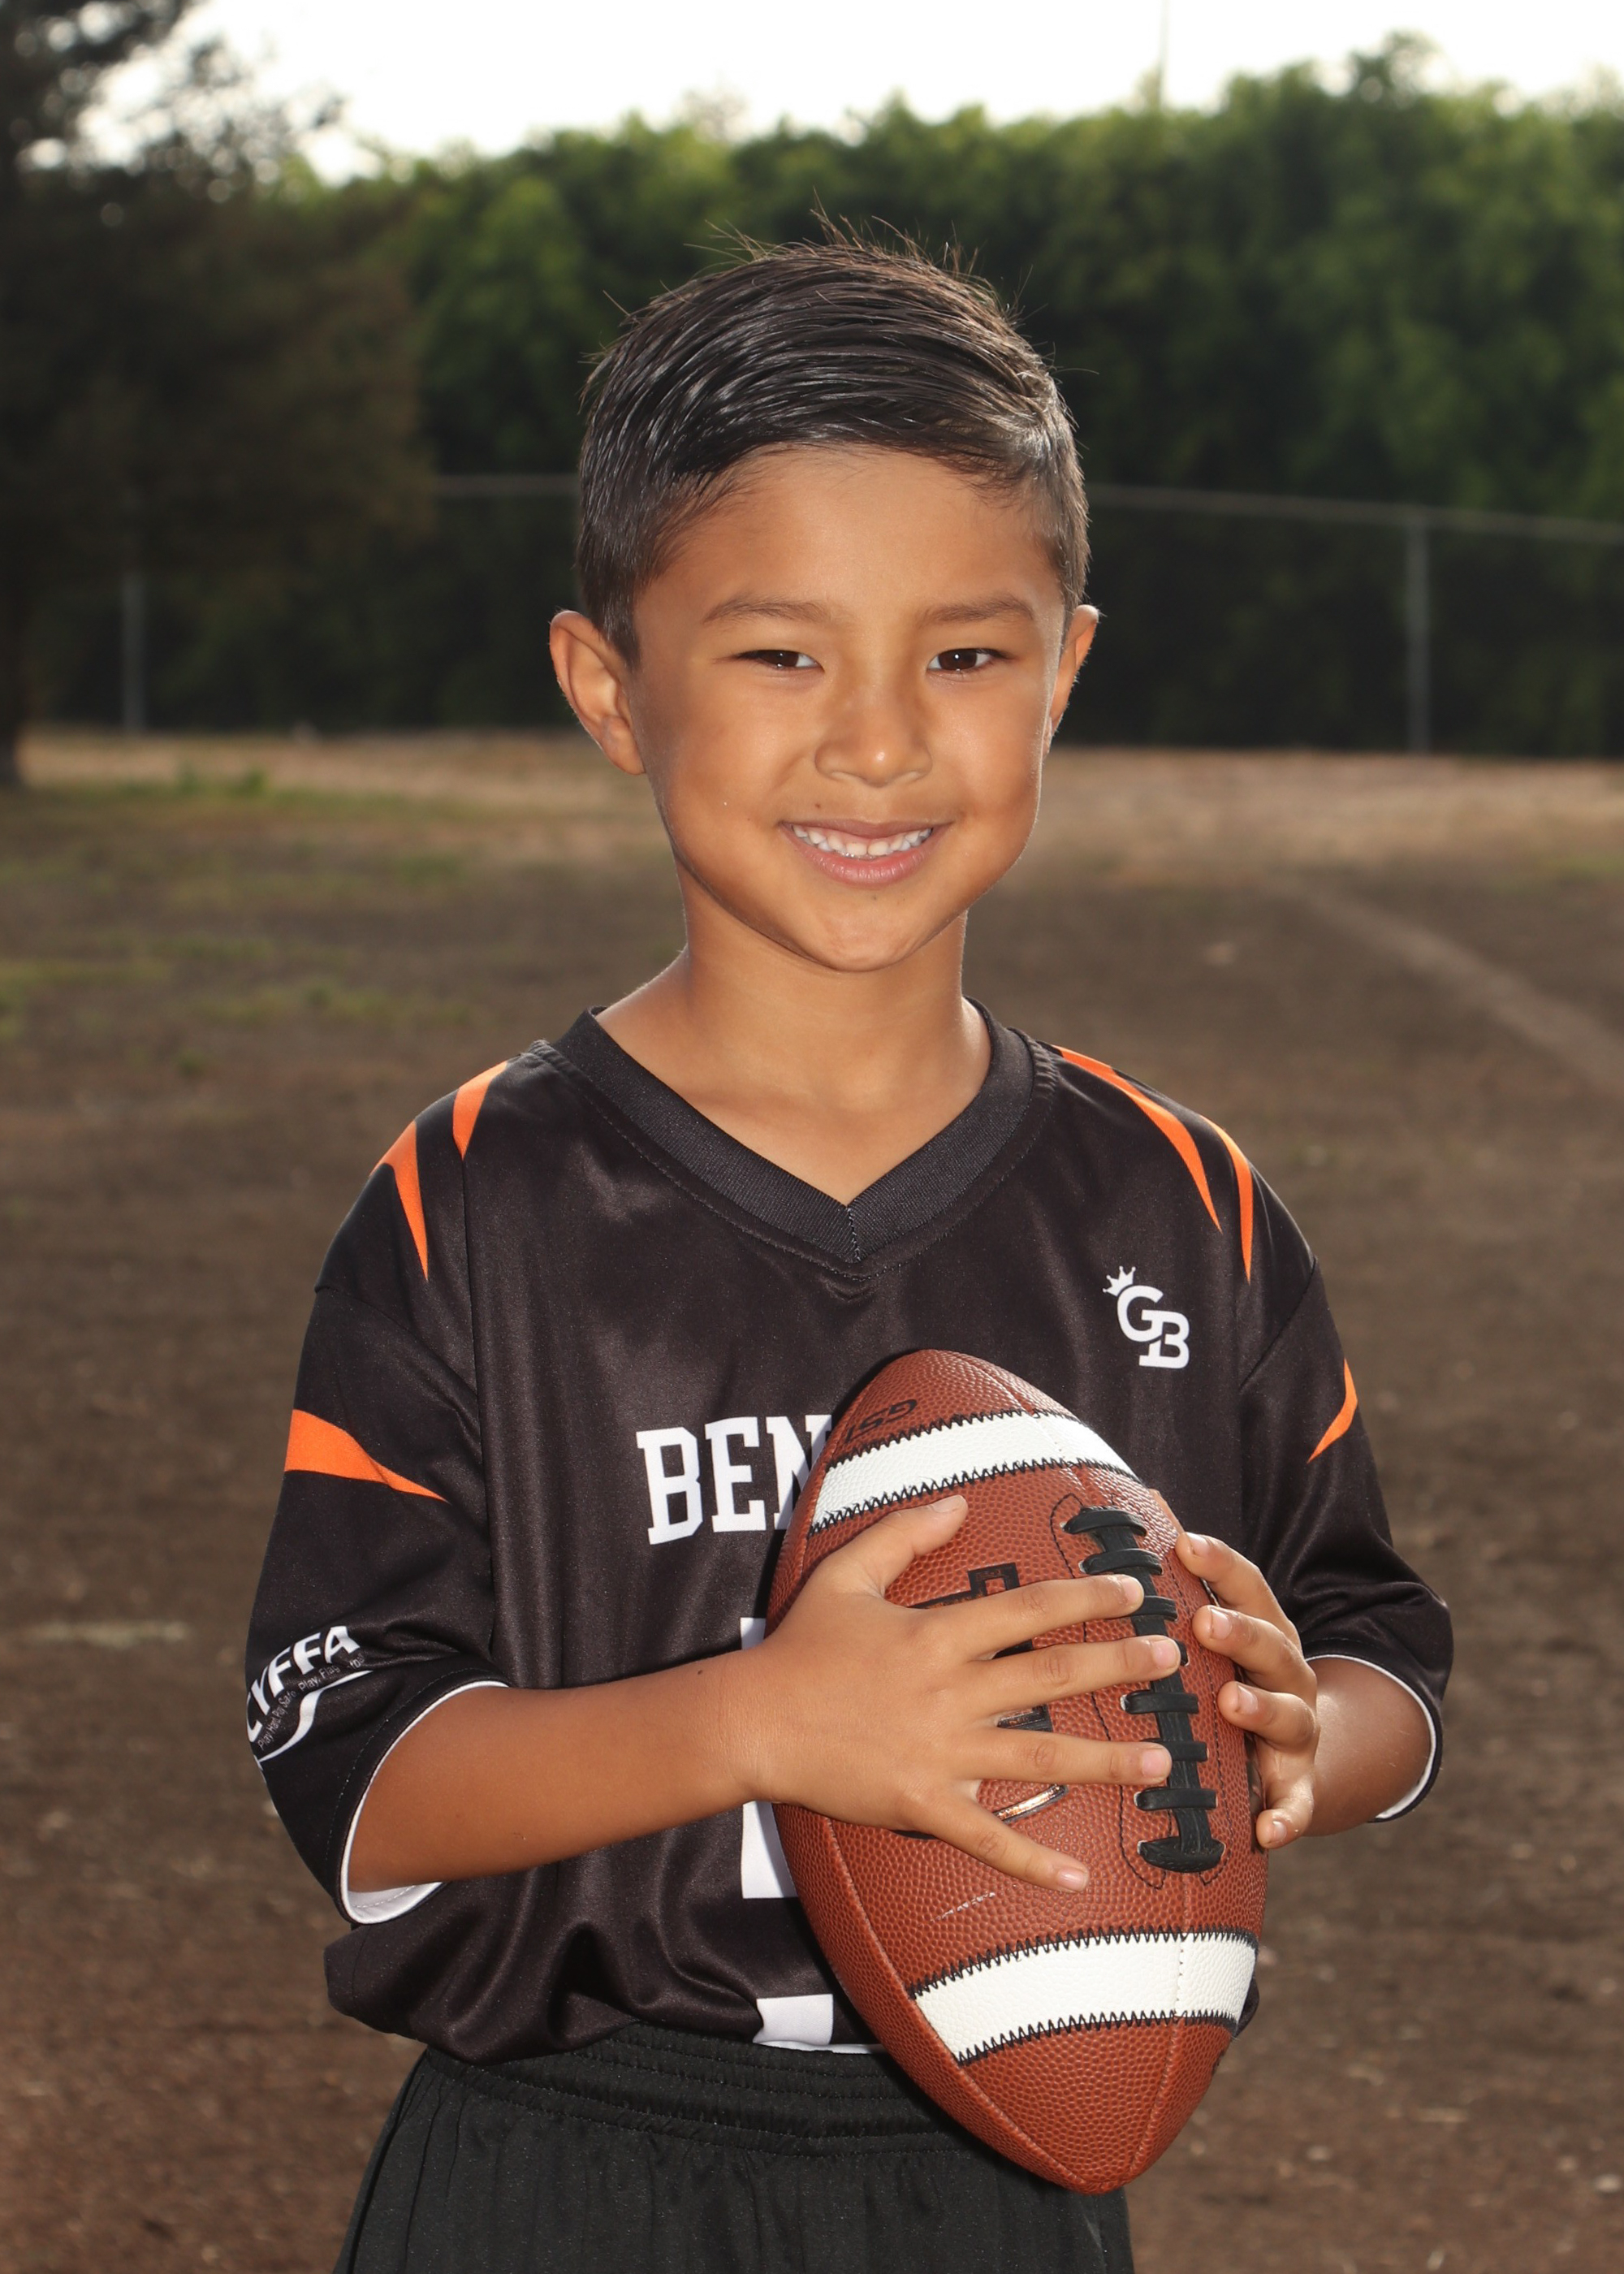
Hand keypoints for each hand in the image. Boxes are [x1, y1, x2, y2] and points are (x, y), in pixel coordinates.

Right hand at [739, 1495, 1180, 1892]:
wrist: (752, 1721)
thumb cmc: (800, 1646)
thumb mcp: (846, 1574)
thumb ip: (905, 1533)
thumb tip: (960, 1501)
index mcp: (936, 1633)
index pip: (1028, 1608)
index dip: (1086, 1597)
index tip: (1135, 1591)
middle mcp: (949, 1690)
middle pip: (1051, 1675)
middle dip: (1118, 1666)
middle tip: (1172, 1662)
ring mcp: (939, 1751)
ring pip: (1038, 1754)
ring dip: (1105, 1760)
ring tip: (1160, 1761)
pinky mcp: (922, 1803)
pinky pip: (987, 1835)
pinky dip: (1033, 1859)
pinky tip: (1080, 1877)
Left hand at [1176, 1531, 1317, 1849]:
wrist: (1299, 1754)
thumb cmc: (1236, 1676)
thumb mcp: (1220, 1627)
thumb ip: (1186, 1577)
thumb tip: (1142, 1497)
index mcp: (1263, 1630)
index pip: (1247, 1589)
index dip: (1218, 1564)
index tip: (1184, 1542)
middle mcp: (1287, 1675)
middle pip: (1271, 1646)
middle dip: (1240, 1633)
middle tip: (1205, 1622)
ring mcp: (1298, 1732)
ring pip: (1289, 1716)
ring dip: (1261, 1709)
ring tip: (1232, 1703)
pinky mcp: (1298, 1787)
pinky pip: (1298, 1805)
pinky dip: (1287, 1817)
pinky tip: (1269, 1830)